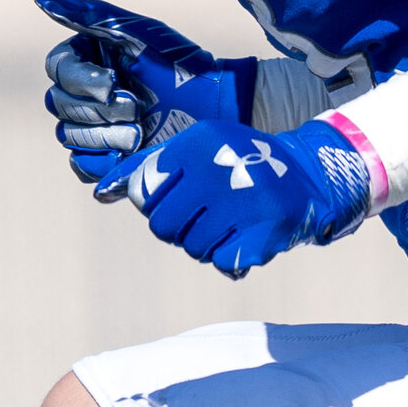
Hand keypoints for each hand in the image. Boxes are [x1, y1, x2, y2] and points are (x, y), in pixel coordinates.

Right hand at [36, 0, 249, 191]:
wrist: (215, 108)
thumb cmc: (179, 64)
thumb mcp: (135, 33)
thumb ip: (88, 16)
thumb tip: (40, 1)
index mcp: (87, 58)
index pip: (56, 69)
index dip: (80, 81)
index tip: (113, 83)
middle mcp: (85, 92)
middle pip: (58, 104)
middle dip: (97, 109)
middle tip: (136, 108)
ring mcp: (95, 126)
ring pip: (68, 135)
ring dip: (103, 134)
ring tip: (140, 132)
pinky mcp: (108, 158)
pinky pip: (82, 165)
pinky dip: (100, 161)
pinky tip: (129, 153)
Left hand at [130, 119, 374, 275]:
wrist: (306, 175)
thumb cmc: (237, 162)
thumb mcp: (194, 149)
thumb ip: (147, 168)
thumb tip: (101, 194)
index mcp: (196, 145)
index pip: (146, 194)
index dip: (158, 203)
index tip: (182, 198)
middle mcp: (218, 171)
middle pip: (163, 226)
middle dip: (178, 228)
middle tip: (203, 216)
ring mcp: (242, 204)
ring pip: (191, 248)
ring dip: (204, 243)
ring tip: (226, 224)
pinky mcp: (262, 234)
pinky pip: (221, 262)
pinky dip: (228, 256)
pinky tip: (243, 236)